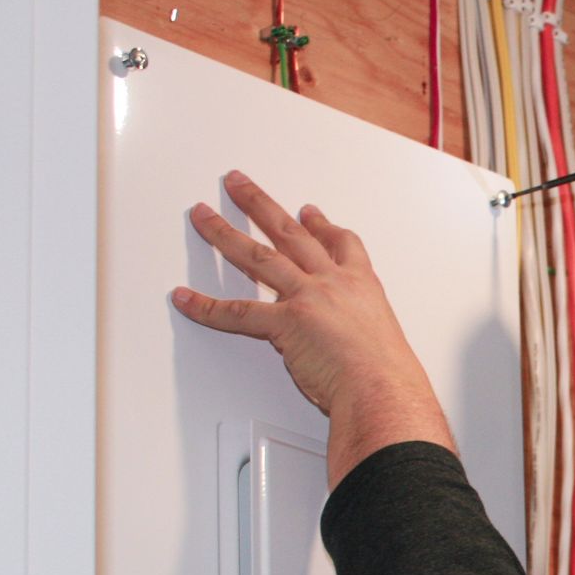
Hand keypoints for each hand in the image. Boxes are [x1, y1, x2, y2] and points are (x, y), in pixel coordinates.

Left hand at [174, 171, 453, 484]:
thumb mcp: (385, 342)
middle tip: (240, 186)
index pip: (340, 244)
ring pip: (258, 257)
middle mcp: (332, 283)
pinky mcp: (285, 323)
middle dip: (260, 204)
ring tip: (203, 216)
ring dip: (224, 232)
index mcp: (361, 286)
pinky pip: (238, 313)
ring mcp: (307, 298)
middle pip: (290, 233)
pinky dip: (207, 306)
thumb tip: (352, 346)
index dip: (321, 225)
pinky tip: (187, 298)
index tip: (309, 213)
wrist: (382, 389)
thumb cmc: (387, 375)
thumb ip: (360, 334)